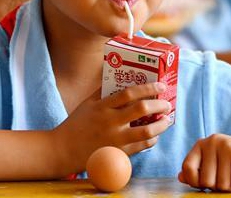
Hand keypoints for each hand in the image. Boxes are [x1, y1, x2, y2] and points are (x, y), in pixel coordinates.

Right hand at [52, 82, 171, 173]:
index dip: (148, 88)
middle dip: (159, 105)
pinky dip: (152, 140)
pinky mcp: (118, 154)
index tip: (161, 85)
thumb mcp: (87, 103)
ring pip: (146, 131)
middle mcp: (110, 122)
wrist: (62, 150)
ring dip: (160, 125)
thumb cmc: (76, 124)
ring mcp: (115, 139)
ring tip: (166, 120)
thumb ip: (103, 91)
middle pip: (141, 110)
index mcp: (102, 106)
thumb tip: (120, 76)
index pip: (129, 93)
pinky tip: (155, 136)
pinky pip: (141, 147)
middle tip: (167, 104)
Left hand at [178, 134, 230, 190]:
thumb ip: (196, 169)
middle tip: (227, 176)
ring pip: (222, 185)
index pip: (187, 168)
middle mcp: (213, 142)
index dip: (195, 181)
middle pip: (206, 181)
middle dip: (217, 185)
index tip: (206, 181)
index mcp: (202, 144)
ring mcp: (228, 147)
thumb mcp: (212, 161)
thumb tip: (181, 177)